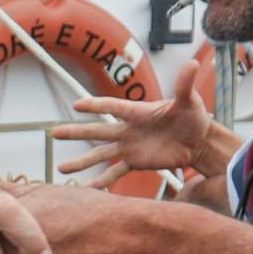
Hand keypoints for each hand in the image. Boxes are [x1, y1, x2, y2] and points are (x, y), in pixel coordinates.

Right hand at [52, 72, 230, 194]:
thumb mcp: (189, 101)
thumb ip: (185, 85)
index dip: (97, 106)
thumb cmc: (193, 117)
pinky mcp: (136, 162)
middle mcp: (129, 129)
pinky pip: (116, 173)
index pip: (114, 108)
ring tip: (62, 168)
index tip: (77, 105)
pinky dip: (102, 182)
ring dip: (82, 162)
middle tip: (54, 133)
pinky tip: (87, 189)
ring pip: (101, 155)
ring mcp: (130, 147)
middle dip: (76, 132)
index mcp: (138, 112)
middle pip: (98, 131)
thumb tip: (193, 63)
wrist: (198, 141)